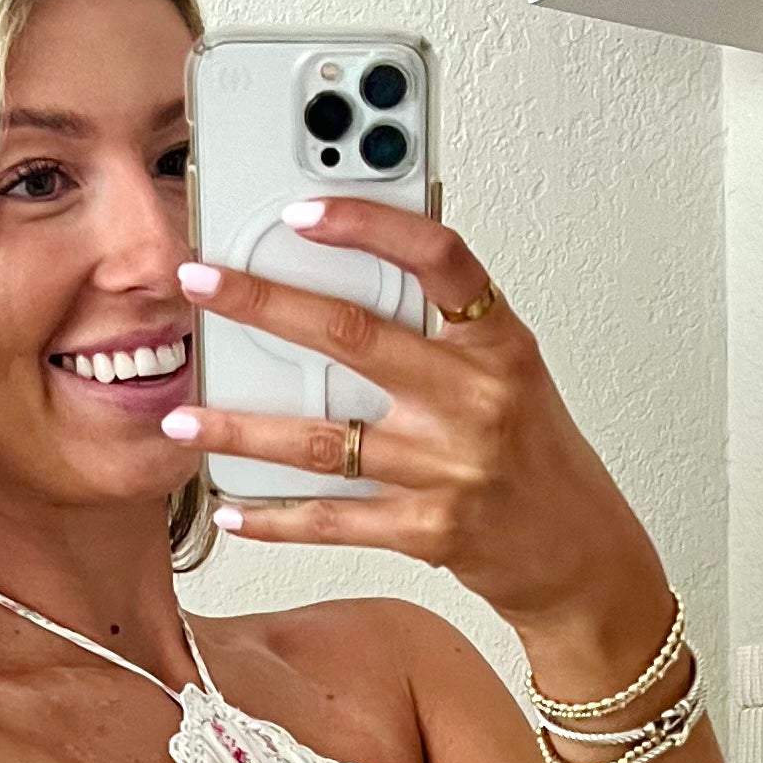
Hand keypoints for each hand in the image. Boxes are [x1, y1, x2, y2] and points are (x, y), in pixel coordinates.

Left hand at [169, 205, 666, 670]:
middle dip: (262, 305)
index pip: (439, 258)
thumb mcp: (509, 370)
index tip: (302, 209)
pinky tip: (230, 510)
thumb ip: (442, 326)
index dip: (370, 225)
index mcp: (499, 343)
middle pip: (352, 337)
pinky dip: (276, 519)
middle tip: (198, 283)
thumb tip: (349, 272)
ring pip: (322, 439)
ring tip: (182, 418)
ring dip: (241, 429)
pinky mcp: (429, 530)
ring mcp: (450, 467)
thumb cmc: (535, 452)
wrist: (579, 553)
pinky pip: (333, 518)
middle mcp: (476, 399)